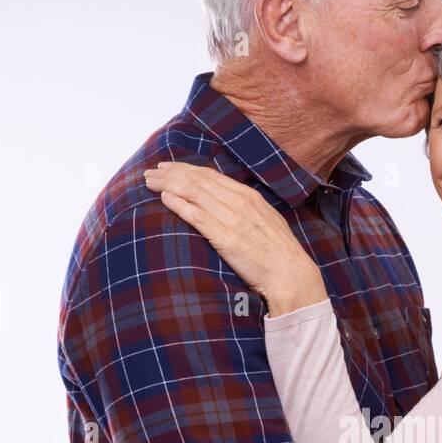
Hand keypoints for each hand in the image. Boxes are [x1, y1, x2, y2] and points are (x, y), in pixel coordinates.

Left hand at [143, 162, 326, 312]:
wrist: (291, 275)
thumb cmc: (279, 254)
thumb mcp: (265, 222)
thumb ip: (246, 211)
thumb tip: (226, 205)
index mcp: (249, 197)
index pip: (210, 176)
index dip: (186, 169)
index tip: (168, 168)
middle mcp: (240, 203)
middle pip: (198, 180)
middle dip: (171, 173)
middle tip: (151, 171)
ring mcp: (233, 220)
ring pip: (194, 193)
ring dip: (168, 185)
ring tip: (150, 182)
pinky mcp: (226, 238)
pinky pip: (198, 216)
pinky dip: (179, 205)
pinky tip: (164, 199)